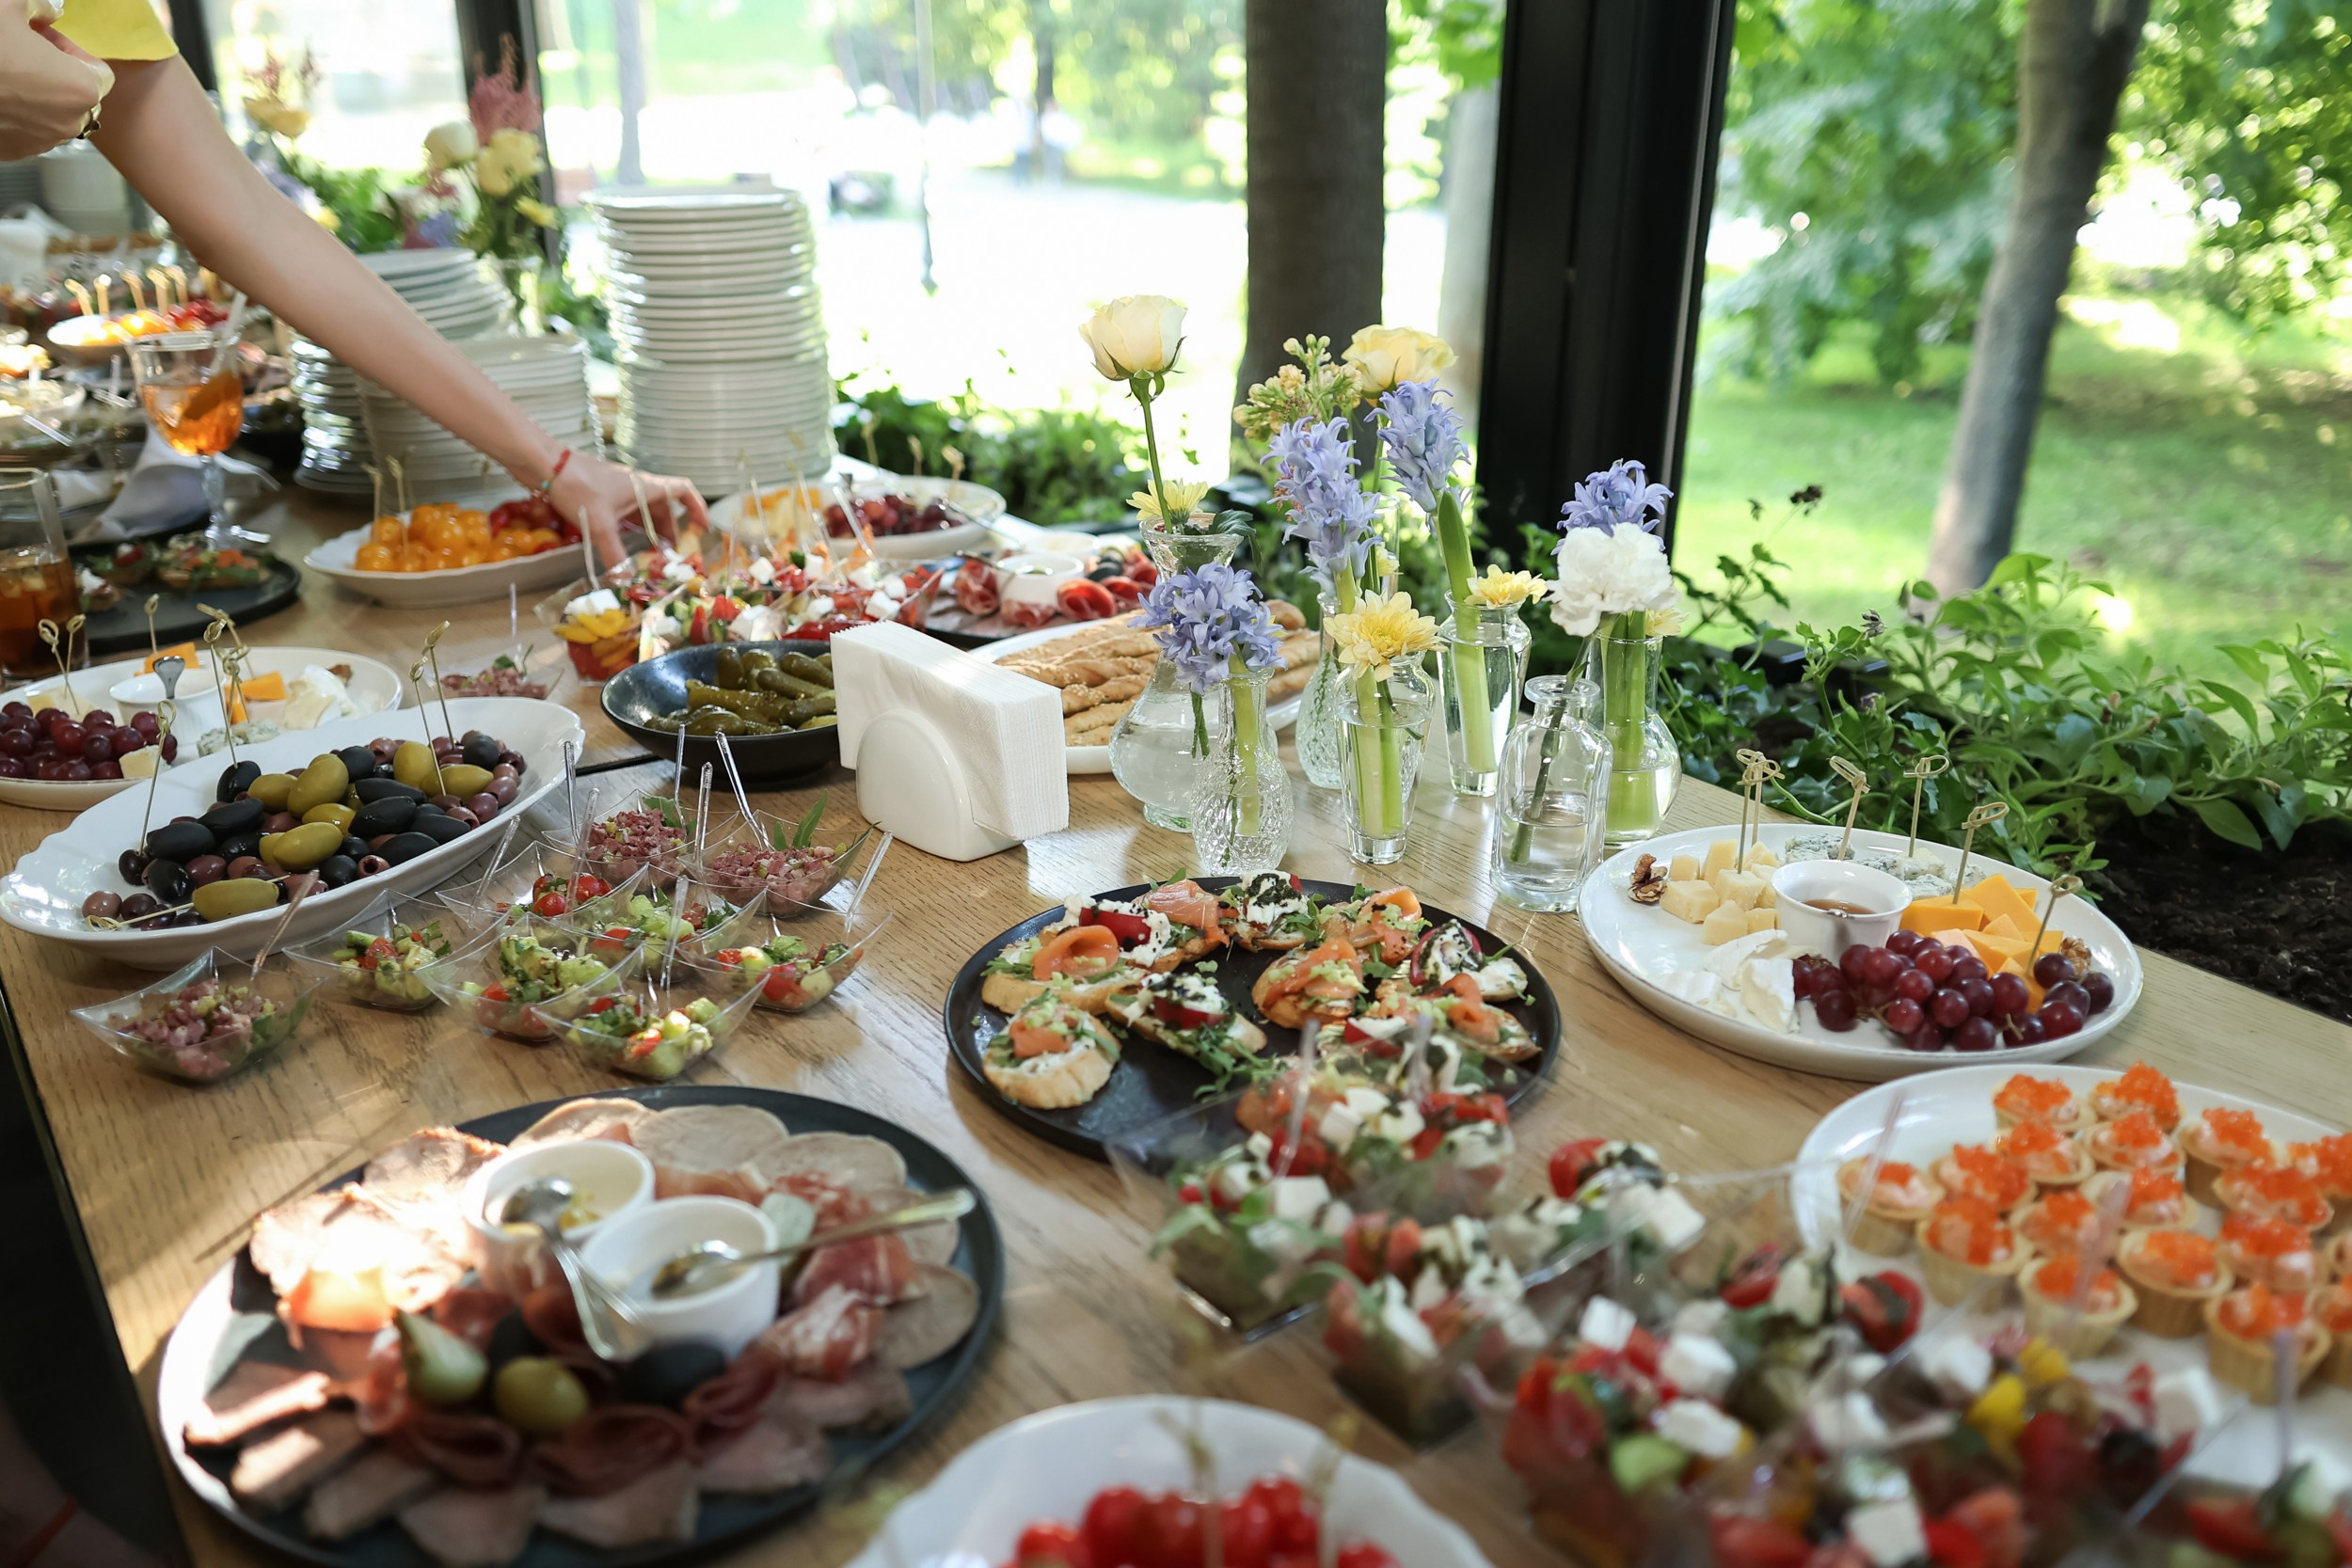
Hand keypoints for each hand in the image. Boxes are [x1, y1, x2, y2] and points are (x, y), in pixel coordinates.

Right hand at [0, 0, 113, 160]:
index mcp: (81, 88)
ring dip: (38, 93)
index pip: (99, 72)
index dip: (72, 50)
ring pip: (53, 113)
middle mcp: (70, 122)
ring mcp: (43, 141)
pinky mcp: (16, 151)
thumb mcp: (8, 6)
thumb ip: (39, 6)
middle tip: (25, 51)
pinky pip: (28, 129)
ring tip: (8, 71)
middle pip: (77, 94)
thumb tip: (50, 11)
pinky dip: (18, 112)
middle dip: (56, 70)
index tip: (46, 38)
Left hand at [547, 451, 710, 570]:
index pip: (683, 491)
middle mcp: (637, 487)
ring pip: (645, 512)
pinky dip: (632, 529)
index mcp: (645, 487)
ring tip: (652, 554)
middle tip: (672, 554)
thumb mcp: (599, 525)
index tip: (702, 527)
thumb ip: (615, 555)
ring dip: (651, 531)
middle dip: (671, 531)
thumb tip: (626, 581)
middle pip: (665, 509)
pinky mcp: (604, 495)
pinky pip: (627, 513)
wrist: (546, 466)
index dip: (697, 508)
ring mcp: (620, 491)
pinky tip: (626, 544)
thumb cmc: (578, 487)